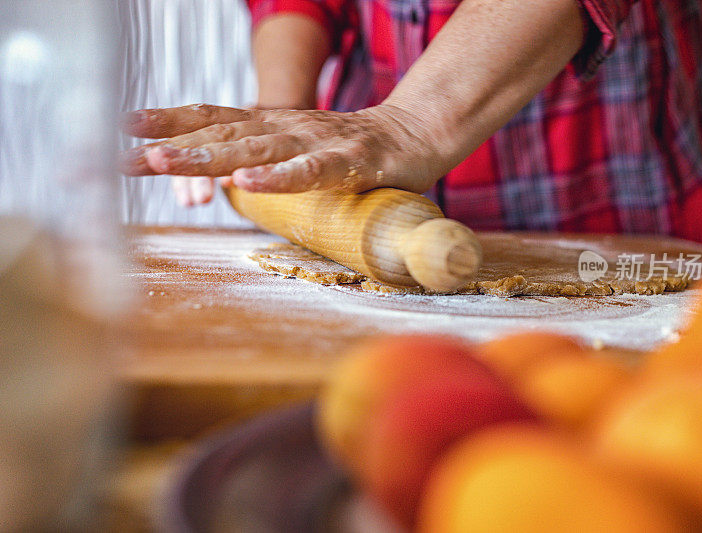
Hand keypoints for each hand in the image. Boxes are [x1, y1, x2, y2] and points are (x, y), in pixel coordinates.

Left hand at [120, 103, 444, 194]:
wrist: (415, 134)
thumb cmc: (352, 148)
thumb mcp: (298, 149)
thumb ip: (262, 158)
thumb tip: (220, 178)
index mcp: (272, 126)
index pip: (212, 120)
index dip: (168, 123)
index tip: (122, 132)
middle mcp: (286, 128)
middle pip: (221, 134)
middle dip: (171, 144)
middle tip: (124, 156)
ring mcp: (316, 141)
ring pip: (255, 150)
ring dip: (208, 157)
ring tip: (164, 163)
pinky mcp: (349, 160)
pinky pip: (310, 171)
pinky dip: (277, 178)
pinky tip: (247, 184)